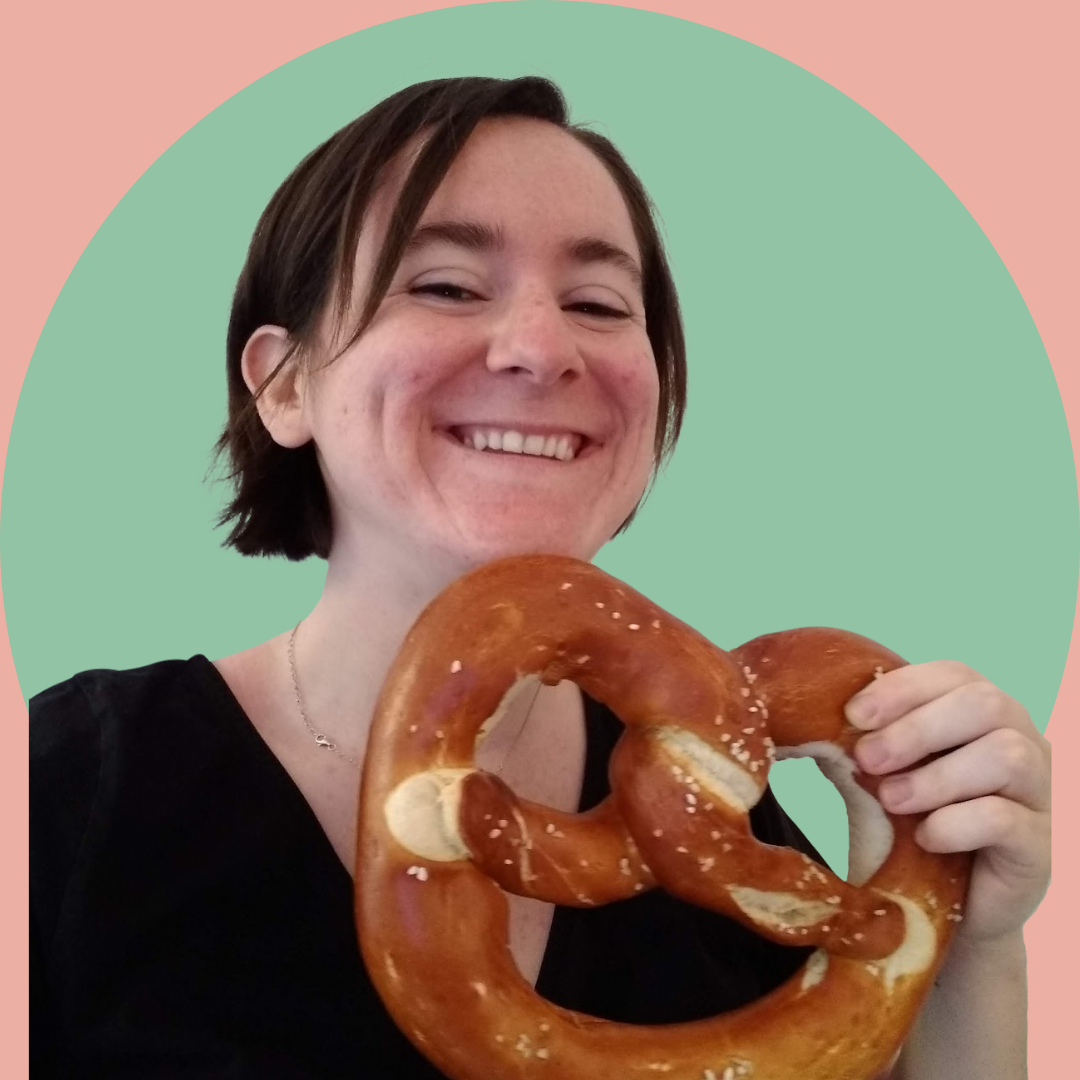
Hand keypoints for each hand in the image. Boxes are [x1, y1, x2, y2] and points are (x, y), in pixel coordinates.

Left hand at [845, 661, 1050, 944]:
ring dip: (937, 776)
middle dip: (917, 728)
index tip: (853, 715)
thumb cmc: (911, 826)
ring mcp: (1037, 793)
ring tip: (891, 800)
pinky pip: (1006, 819)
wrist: (946, 907)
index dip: (903, 688)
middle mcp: (1021, 741)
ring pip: (1006, 756)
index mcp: (981, 713)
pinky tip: (925, 838)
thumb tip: (812, 717)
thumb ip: (866, 744)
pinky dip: (956, 824)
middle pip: (986, 704)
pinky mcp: (1039, 846)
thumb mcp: (883, 776)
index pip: (955, 675)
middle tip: (867, 759)